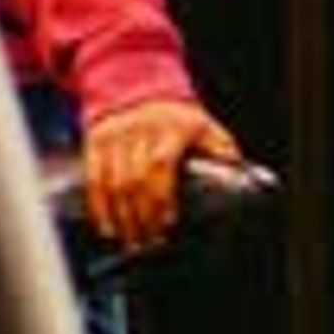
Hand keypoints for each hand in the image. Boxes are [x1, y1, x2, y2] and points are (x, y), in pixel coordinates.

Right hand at [81, 97, 239, 253]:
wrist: (141, 91)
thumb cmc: (180, 119)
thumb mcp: (207, 127)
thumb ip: (222, 151)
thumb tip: (240, 174)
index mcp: (172, 127)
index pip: (160, 165)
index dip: (161, 198)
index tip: (168, 223)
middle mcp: (140, 130)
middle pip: (135, 180)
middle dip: (142, 216)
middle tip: (150, 242)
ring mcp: (115, 135)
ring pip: (113, 183)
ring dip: (121, 217)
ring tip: (132, 240)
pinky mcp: (96, 141)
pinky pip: (94, 179)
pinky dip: (98, 206)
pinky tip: (106, 226)